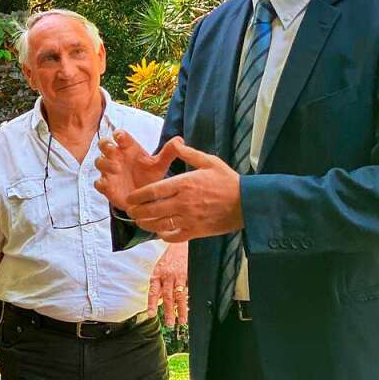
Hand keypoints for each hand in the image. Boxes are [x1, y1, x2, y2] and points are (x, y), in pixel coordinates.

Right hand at [95, 133, 182, 209]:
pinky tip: (107, 184)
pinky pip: (98, 182)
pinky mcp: (107, 186)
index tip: (120, 137)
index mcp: (128, 149)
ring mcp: (110, 171)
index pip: (120, 136)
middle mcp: (117, 158)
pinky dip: (101, 182)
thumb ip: (168, 152)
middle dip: (106, 145)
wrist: (145, 198)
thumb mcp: (160, 165)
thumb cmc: (149, 176)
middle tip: (113, 150)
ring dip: (105, 163)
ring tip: (117, 169)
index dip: (118, 135)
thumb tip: (180, 140)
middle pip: (104, 144)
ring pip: (99, 162)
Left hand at [126, 139, 242, 241]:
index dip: (137, 196)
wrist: (247, 202)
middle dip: (137, 212)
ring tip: (140, 223)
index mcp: (184, 183)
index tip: (130, 198)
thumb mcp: (209, 161)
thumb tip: (177, 142)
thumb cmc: (228, 181)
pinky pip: (174, 237)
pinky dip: (164, 236)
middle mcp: (183, 202)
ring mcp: (189, 218)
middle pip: (151, 210)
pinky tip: (160, 233)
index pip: (152, 191)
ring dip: (146, 225)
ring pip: (159, 225)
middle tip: (130, 212)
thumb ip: (189, 154)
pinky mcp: (196, 231)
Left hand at [150, 242, 187, 326]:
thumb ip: (158, 285)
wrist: (180, 245)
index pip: (153, 292)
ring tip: (182, 321)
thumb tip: (157, 300)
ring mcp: (179, 276)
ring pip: (179, 295)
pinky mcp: (189, 275)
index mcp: (157, 275)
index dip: (152, 304)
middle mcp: (167, 276)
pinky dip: (190, 300)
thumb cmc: (169, 258)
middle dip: (168, 311)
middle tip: (169, 323)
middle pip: (167, 297)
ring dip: (181, 309)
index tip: (151, 315)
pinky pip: (189, 289)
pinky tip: (191, 308)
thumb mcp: (159, 270)